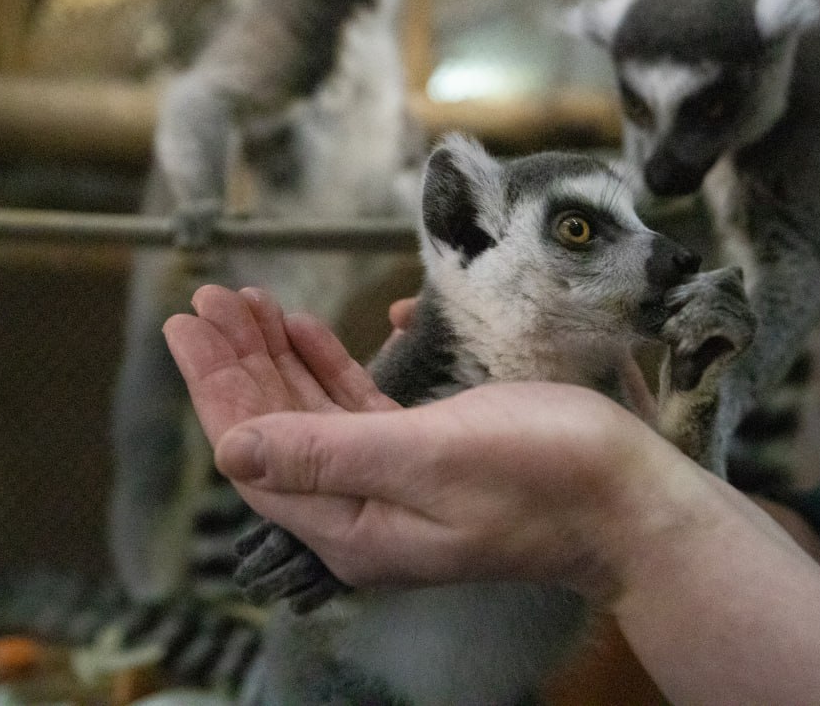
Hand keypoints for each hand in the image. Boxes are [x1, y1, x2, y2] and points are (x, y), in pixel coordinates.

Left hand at [164, 287, 699, 601]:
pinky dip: (327, 367)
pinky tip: (309, 333)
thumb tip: (233, 450)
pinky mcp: (430, 455)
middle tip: (209, 298)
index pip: (256, 449)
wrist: (630, 498)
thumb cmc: (543, 476)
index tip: (188, 321)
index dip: (216, 383)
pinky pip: (356, 408)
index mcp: (351, 520)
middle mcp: (363, 507)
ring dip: (279, 357)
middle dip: (239, 361)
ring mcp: (396, 481)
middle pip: (277, 427)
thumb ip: (324, 454)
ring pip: (314, 413)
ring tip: (248, 304)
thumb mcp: (427, 458)